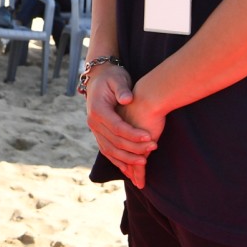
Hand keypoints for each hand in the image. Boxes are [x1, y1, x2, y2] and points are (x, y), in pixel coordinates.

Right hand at [84, 65, 158, 188]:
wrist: (99, 78)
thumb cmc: (112, 77)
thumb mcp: (117, 78)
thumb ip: (122, 89)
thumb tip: (127, 99)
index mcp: (97, 110)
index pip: (117, 127)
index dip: (133, 134)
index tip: (149, 136)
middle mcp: (93, 123)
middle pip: (114, 142)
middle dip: (134, 148)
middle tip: (153, 147)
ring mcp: (95, 130)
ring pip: (110, 151)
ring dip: (127, 159)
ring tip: (145, 161)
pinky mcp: (98, 135)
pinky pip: (107, 152)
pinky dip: (118, 162)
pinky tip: (130, 169)